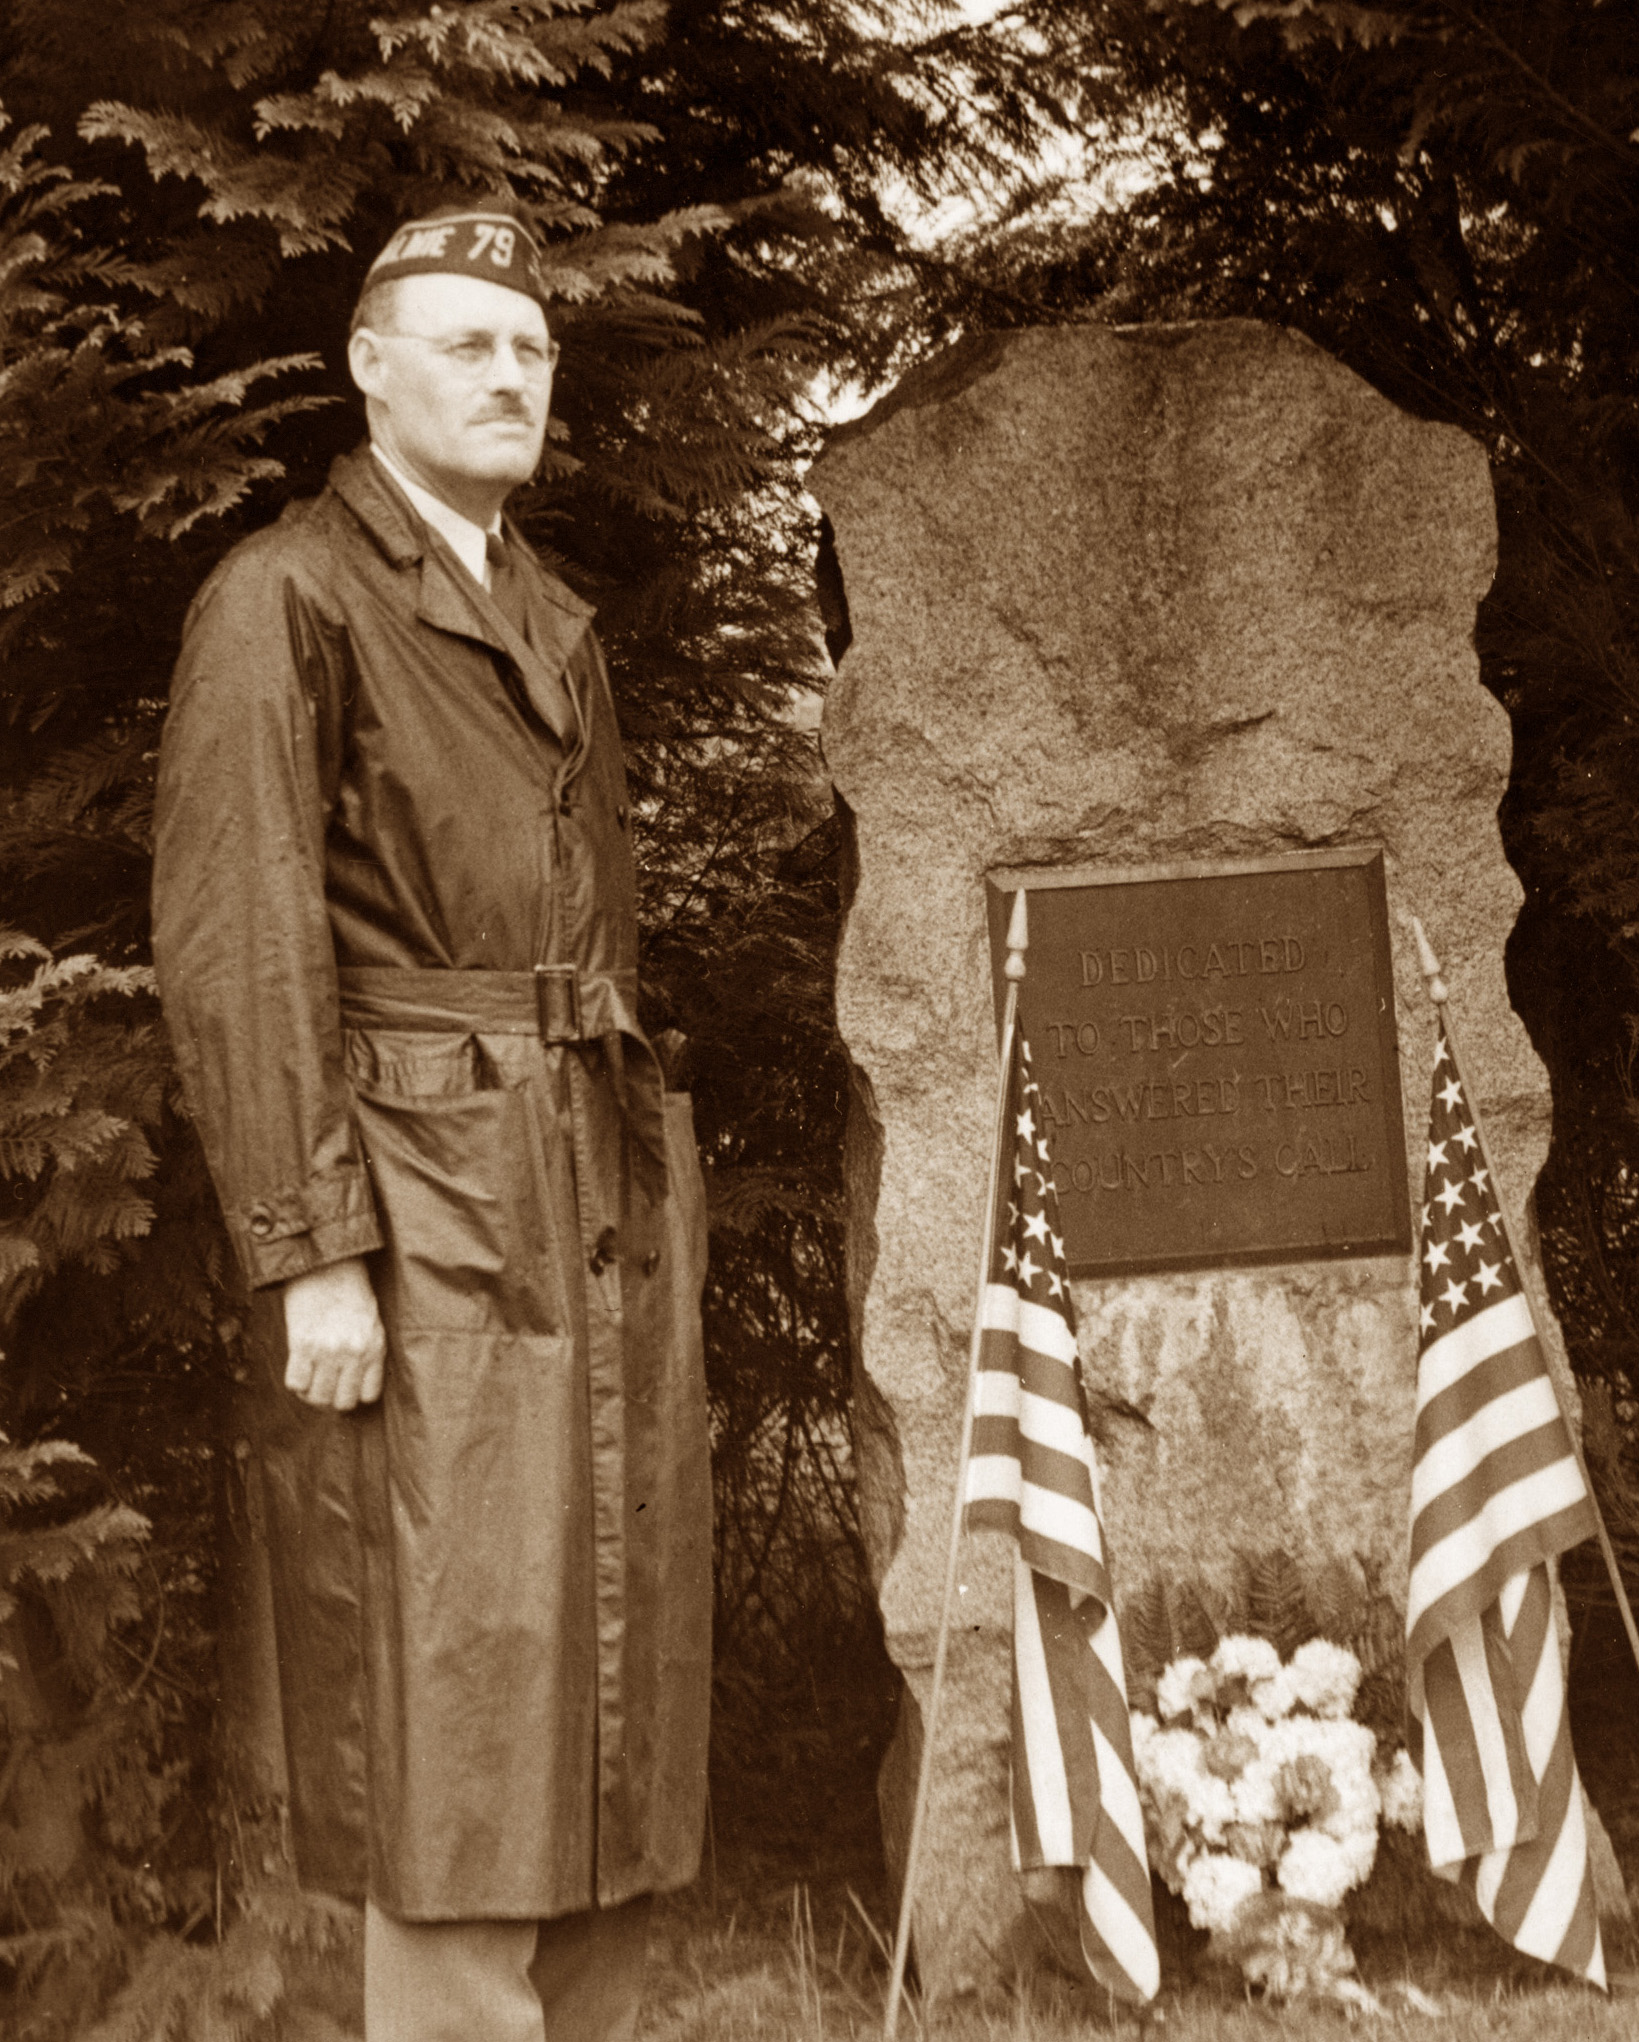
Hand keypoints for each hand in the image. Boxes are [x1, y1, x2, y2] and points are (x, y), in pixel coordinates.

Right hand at [282, 1256, 386, 1410]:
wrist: (326, 1263)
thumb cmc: (349, 1291)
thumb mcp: (370, 1322)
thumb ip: (365, 1351)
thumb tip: (350, 1382)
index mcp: (375, 1347)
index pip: (368, 1395)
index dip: (353, 1394)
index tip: (344, 1387)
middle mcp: (354, 1352)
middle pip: (341, 1402)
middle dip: (331, 1398)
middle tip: (322, 1385)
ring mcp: (328, 1350)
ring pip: (317, 1397)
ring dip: (311, 1392)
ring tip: (309, 1377)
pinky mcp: (302, 1344)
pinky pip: (295, 1383)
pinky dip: (295, 1380)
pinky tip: (298, 1366)